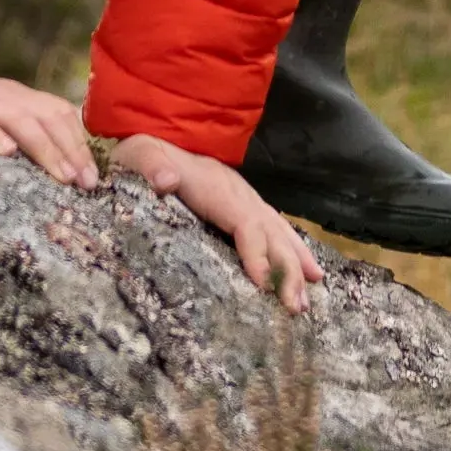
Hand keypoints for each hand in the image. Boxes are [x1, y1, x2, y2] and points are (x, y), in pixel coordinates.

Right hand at [0, 75, 99, 190]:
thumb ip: (14, 145)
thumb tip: (59, 177)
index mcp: (9, 98)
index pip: (55, 111)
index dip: (77, 142)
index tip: (92, 179)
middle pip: (44, 114)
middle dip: (69, 149)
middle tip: (84, 184)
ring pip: (15, 115)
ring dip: (43, 146)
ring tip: (60, 175)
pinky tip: (5, 153)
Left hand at [110, 134, 324, 312]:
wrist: (147, 144)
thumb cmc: (140, 157)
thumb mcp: (137, 155)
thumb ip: (150, 165)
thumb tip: (167, 180)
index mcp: (213, 183)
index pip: (243, 220)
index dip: (256, 252)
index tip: (263, 285)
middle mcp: (235, 189)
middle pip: (268, 228)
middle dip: (287, 266)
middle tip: (297, 307)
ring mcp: (241, 196)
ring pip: (276, 228)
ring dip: (296, 260)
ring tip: (312, 291)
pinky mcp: (240, 204)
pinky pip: (271, 227)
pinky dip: (291, 248)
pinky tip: (306, 269)